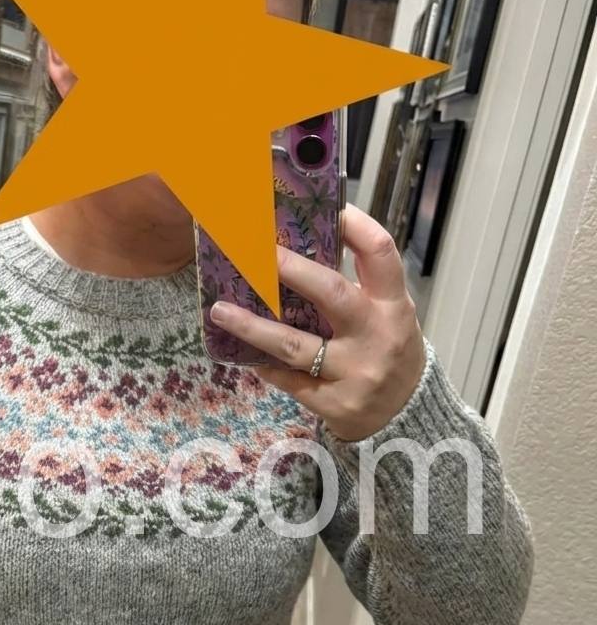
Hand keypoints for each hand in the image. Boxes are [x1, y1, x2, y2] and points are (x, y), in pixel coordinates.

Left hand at [209, 205, 426, 441]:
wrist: (405, 419)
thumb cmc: (387, 354)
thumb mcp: (388, 317)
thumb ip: (358, 288)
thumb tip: (300, 248)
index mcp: (393, 306)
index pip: (379, 253)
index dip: (353, 224)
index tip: (324, 205)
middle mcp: (378, 335)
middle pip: (332, 293)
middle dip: (291, 270)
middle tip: (257, 253)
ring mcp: (356, 372)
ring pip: (294, 344)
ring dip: (252, 326)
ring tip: (220, 311)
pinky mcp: (335, 403)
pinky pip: (289, 380)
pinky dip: (266, 366)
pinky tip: (245, 355)